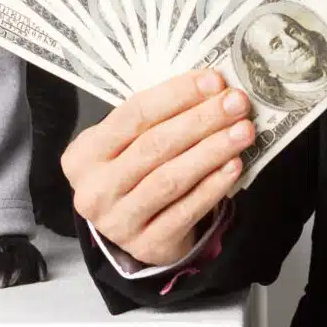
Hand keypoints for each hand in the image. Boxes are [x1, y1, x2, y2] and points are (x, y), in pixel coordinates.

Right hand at [60, 71, 253, 267]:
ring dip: (212, 151)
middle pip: (154, 146)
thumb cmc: (133, 171)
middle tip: (236, 103)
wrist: (131, 228)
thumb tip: (213, 89)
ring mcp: (118, 222)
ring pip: (170, 178)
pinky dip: (213, 186)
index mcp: (83, 155)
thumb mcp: (127, 143)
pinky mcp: (146, 245)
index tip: (214, 82)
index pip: (132, 115)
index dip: (176, 95)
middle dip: (200, 120)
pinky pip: (186, 210)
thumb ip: (159, 117)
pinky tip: (234, 165)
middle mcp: (95, 189)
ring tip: (243, 131)